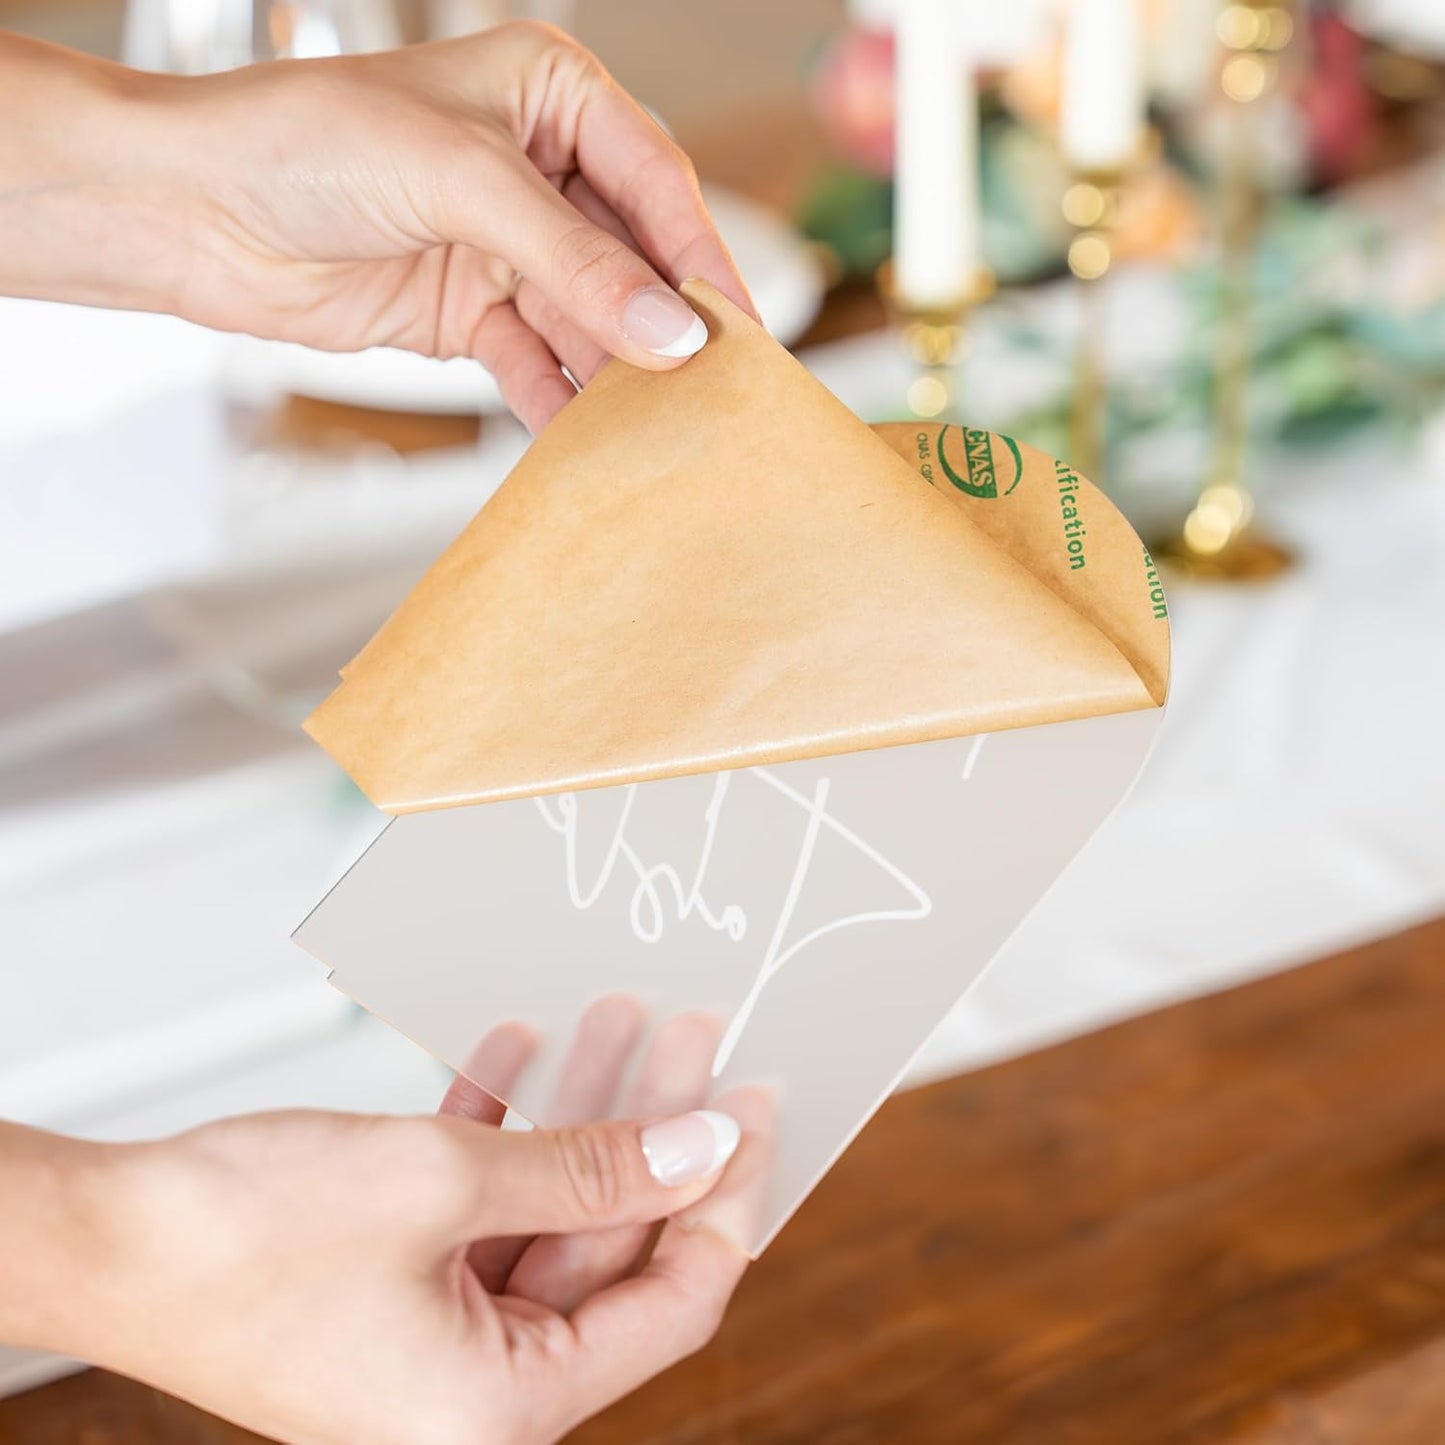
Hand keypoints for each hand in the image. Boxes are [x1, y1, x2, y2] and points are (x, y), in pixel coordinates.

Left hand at [0, 26, 753, 431]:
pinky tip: (583, 436)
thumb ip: (574, 260)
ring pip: (590, 317)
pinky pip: (536, 360)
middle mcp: (537, 167)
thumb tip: (672, 328)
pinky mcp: (470, 308)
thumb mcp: (461, 182)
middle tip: (714, 392)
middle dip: (665, 324)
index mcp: (549, 93)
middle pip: (633, 257)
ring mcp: (504, 243)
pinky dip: (557, 398)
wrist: (190, 212)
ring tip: (659, 426)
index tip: (741, 334)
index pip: (656, 182)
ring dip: (617, 372)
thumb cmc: (302, 144)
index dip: (701, 260)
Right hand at [0, 1075, 767, 1444]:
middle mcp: (478, 1391)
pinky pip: (478, 1206)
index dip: (725, 1197)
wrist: (99, 1235)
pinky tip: (519, 1047)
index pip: (672, 1302)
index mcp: (504, 1410)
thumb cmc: (246, 1234)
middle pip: (610, 1245)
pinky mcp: (394, 1286)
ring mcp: (435, 1335)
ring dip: (578, 1111)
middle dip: (650, 1127)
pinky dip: (503, 1128)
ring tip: (621, 1013)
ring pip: (547, 1210)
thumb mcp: (446, 1186)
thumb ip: (592, 1168)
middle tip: (695, 1032)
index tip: (757, 1106)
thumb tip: (706, 1145)